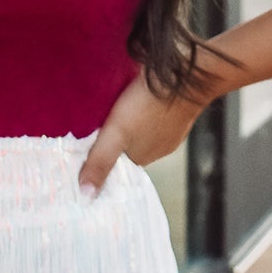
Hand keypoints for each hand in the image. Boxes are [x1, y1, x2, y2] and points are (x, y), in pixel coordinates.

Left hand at [77, 68, 212, 198]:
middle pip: (130, 145)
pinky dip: (145, 107)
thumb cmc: (148, 105)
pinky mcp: (177, 108)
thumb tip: (86, 196)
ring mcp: (172, 128)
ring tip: (113, 107)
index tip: (88, 142)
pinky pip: (155, 112)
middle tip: (96, 122)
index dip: (103, 153)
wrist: (185, 76)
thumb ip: (100, 162)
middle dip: (116, 137)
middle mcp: (161, 147)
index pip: (118, 162)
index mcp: (144, 158)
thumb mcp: (116, 133)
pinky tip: (136, 96)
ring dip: (131, 121)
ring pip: (143, 128)